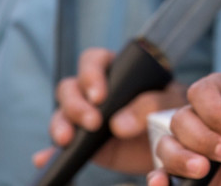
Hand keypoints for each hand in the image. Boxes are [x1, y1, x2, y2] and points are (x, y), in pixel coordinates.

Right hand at [32, 47, 185, 174]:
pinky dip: (49, 152)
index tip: (100, 96)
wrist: (175, 142)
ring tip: (68, 140)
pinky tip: (45, 158)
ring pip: (61, 113)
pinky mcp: (84, 142)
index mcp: (117, 71)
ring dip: (60, 125)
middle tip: (92, 122)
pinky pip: (59, 146)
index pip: (93, 61)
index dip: (91, 74)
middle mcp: (96, 92)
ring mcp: (87, 116)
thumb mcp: (169, 103)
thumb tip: (117, 125)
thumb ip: (149, 106)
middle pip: (70, 87)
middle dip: (75, 104)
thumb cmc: (172, 111)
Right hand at [150, 73, 220, 185]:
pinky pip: (165, 176)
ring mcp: (198, 148)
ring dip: (180, 158)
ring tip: (204, 169)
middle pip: (181, 120)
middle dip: (202, 138)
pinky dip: (159, 181)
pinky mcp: (194, 177)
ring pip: (167, 147)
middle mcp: (206, 119)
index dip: (214, 110)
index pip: (202, 92)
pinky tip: (163, 183)